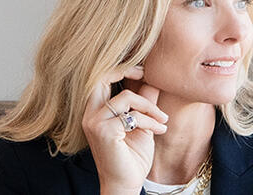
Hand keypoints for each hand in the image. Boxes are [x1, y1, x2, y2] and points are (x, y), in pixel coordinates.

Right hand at [83, 65, 169, 194]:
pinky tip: (160, 130)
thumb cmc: (132, 157)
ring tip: (163, 119)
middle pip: (102, 78)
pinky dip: (150, 121)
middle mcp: (90, 115)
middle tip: (146, 73)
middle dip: (126, 71)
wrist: (126, 184)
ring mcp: (94, 123)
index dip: (121, 69)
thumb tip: (153, 79)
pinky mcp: (104, 132)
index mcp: (94, 112)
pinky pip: (132, 116)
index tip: (142, 71)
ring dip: (149, 106)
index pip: (100, 78)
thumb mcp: (140, 124)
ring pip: (126, 97)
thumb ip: (143, 102)